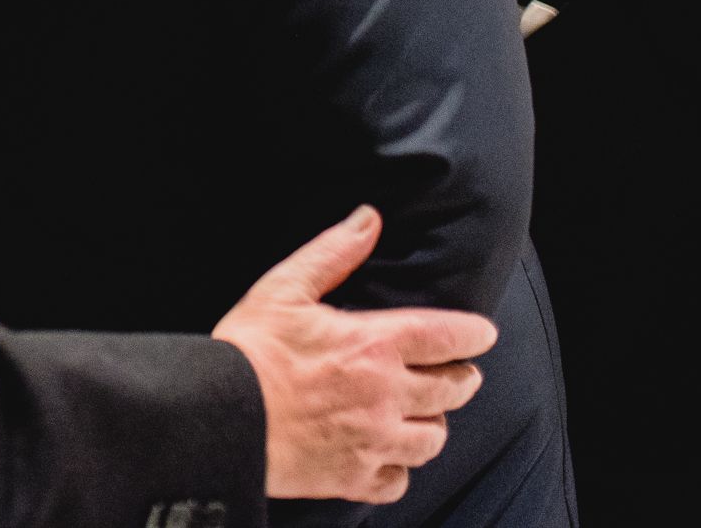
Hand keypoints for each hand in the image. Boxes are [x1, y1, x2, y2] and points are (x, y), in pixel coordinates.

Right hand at [211, 206, 494, 503]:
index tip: (482, 333)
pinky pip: (397, 480)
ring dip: (433, 424)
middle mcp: (386, 395)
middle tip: (457, 373)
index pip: (448, 337)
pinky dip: (398, 469)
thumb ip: (332, 253)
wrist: (218, 417)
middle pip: (452, 391)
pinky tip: (387, 456)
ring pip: (432, 440)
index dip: (474, 333)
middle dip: (461, 379)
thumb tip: (369, 219)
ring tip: (424, 415)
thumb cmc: (248, 351)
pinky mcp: (353, 477)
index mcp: (374, 345)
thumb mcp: (284, 288)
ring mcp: (374, 441)